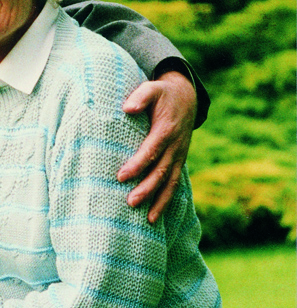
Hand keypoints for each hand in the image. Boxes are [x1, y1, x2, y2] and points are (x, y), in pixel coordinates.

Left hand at [118, 69, 196, 222]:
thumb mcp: (152, 88)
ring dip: (159, 200)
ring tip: (147, 219)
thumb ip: (141, 96)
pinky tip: (155, 217)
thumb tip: (128, 108)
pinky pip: (174, 184)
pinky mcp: (178, 162)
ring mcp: (179, 156)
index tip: (121, 176)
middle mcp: (175, 146)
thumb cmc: (162, 94)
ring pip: (170, 182)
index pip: (151, 150)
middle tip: (130, 202)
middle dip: (147, 188)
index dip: (138, 164)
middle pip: (162, 171)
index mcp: (166, 129)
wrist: (187, 97)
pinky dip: (166, 201)